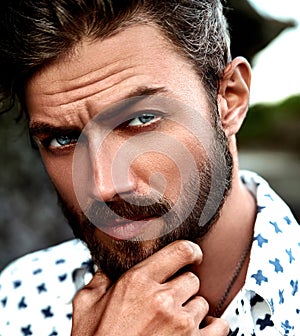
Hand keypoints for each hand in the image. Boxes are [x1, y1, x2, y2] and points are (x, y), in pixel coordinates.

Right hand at [71, 240, 228, 334]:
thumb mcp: (86, 305)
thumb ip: (99, 279)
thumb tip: (108, 268)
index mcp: (138, 282)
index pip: (180, 251)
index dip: (190, 250)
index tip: (191, 255)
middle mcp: (162, 300)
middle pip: (192, 279)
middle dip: (182, 287)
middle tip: (169, 299)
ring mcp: (181, 325)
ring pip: (202, 302)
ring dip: (191, 309)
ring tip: (173, 321)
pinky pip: (219, 326)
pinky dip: (211, 327)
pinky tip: (196, 331)